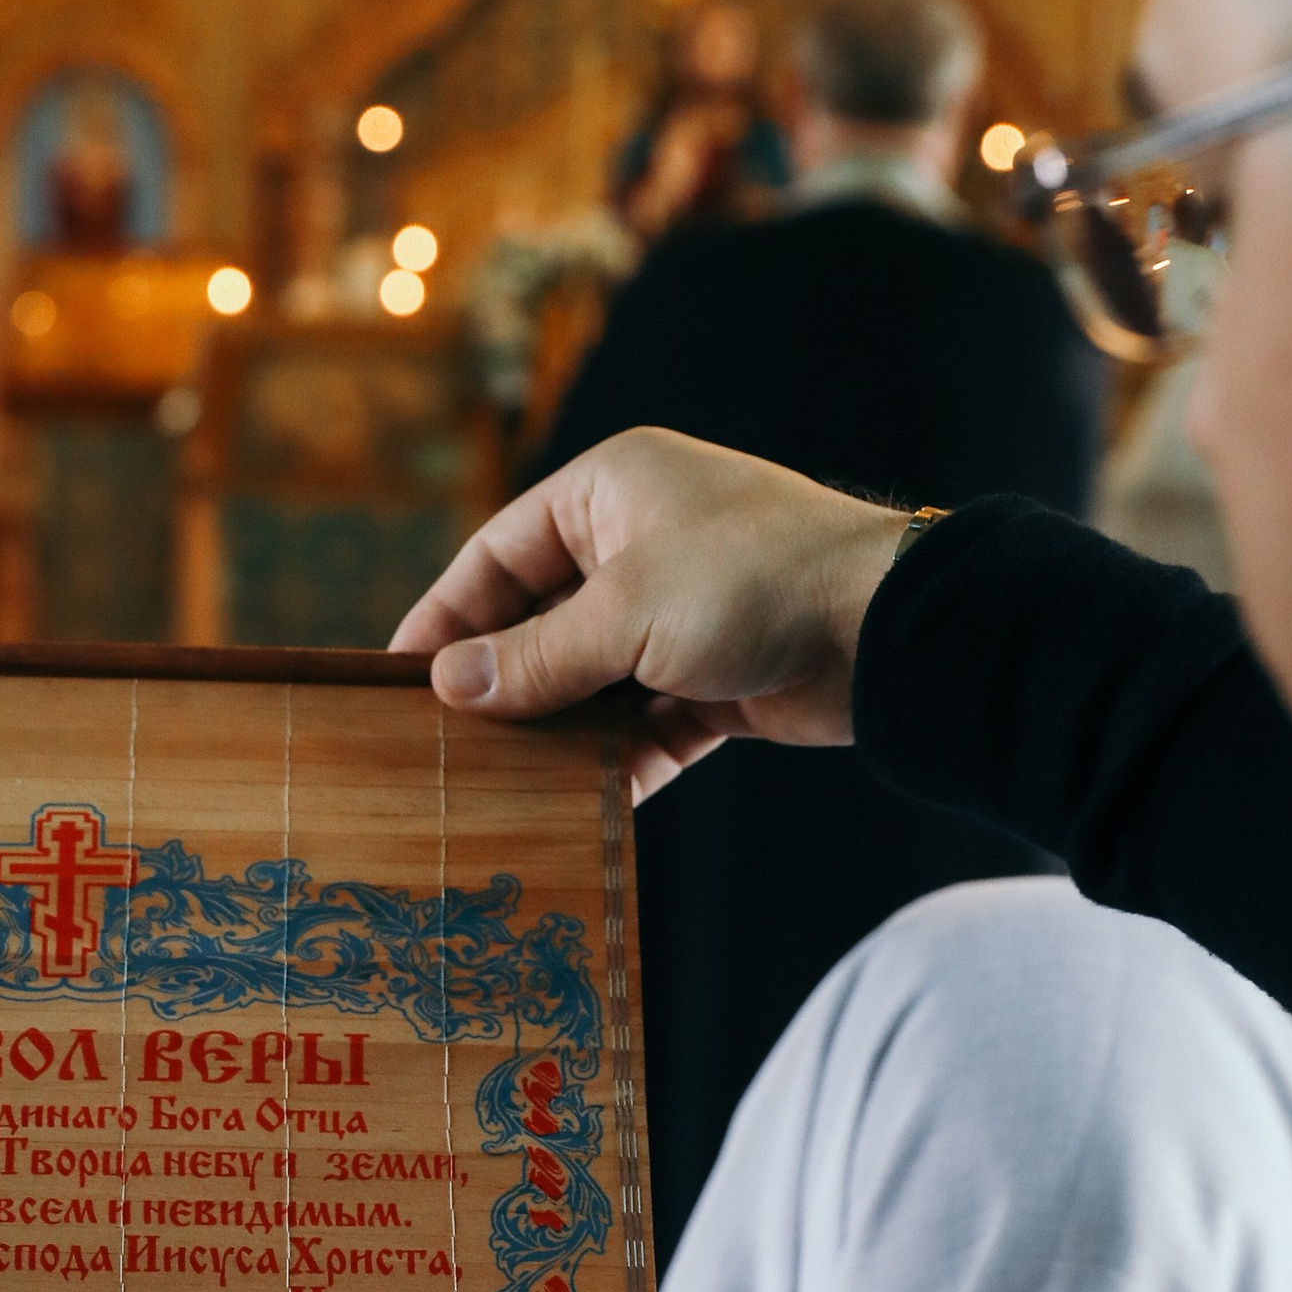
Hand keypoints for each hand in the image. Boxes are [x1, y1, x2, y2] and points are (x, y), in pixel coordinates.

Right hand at [389, 430, 908, 796]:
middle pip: (543, 620)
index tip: (400, 676)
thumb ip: (538, 655)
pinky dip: (620, 758)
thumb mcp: (627, 613)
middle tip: (443, 742)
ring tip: (500, 783)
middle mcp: (643, 544)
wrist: (890, 627)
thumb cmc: (756, 578)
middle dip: (502, 681)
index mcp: (613, 490)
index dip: (448, 614)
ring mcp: (684, 614)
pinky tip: (583, 801)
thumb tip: (453, 685)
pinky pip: (648, 722)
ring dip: (557, 729)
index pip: (500, 552)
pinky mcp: (719, 677)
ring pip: (594, 678)